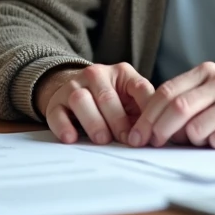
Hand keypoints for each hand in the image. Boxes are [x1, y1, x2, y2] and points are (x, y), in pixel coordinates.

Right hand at [35, 63, 153, 144]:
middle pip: (107, 97)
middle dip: (119, 122)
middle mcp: (96, 74)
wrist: (71, 87)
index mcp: (122, 73)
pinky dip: (64, 127)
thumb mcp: (131, 100)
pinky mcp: (55, 101)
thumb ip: (144, 113)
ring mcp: (73, 86)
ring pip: (81, 100)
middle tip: (126, 142)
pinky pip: (57, 113)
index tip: (148, 135)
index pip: (139, 88)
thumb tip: (159, 136)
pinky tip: (72, 138)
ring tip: (102, 140)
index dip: (146, 112)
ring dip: (94, 122)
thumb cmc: (111, 100)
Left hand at [128, 62, 214, 148]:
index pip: (166, 92)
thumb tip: (152, 127)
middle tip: (151, 143)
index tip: (137, 134)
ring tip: (202, 139)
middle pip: (177, 108)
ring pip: (196, 129)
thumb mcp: (211, 89)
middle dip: (158, 129)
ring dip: (191, 141)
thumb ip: (185, 99)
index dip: (148, 115)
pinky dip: (213, 145)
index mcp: (205, 72)